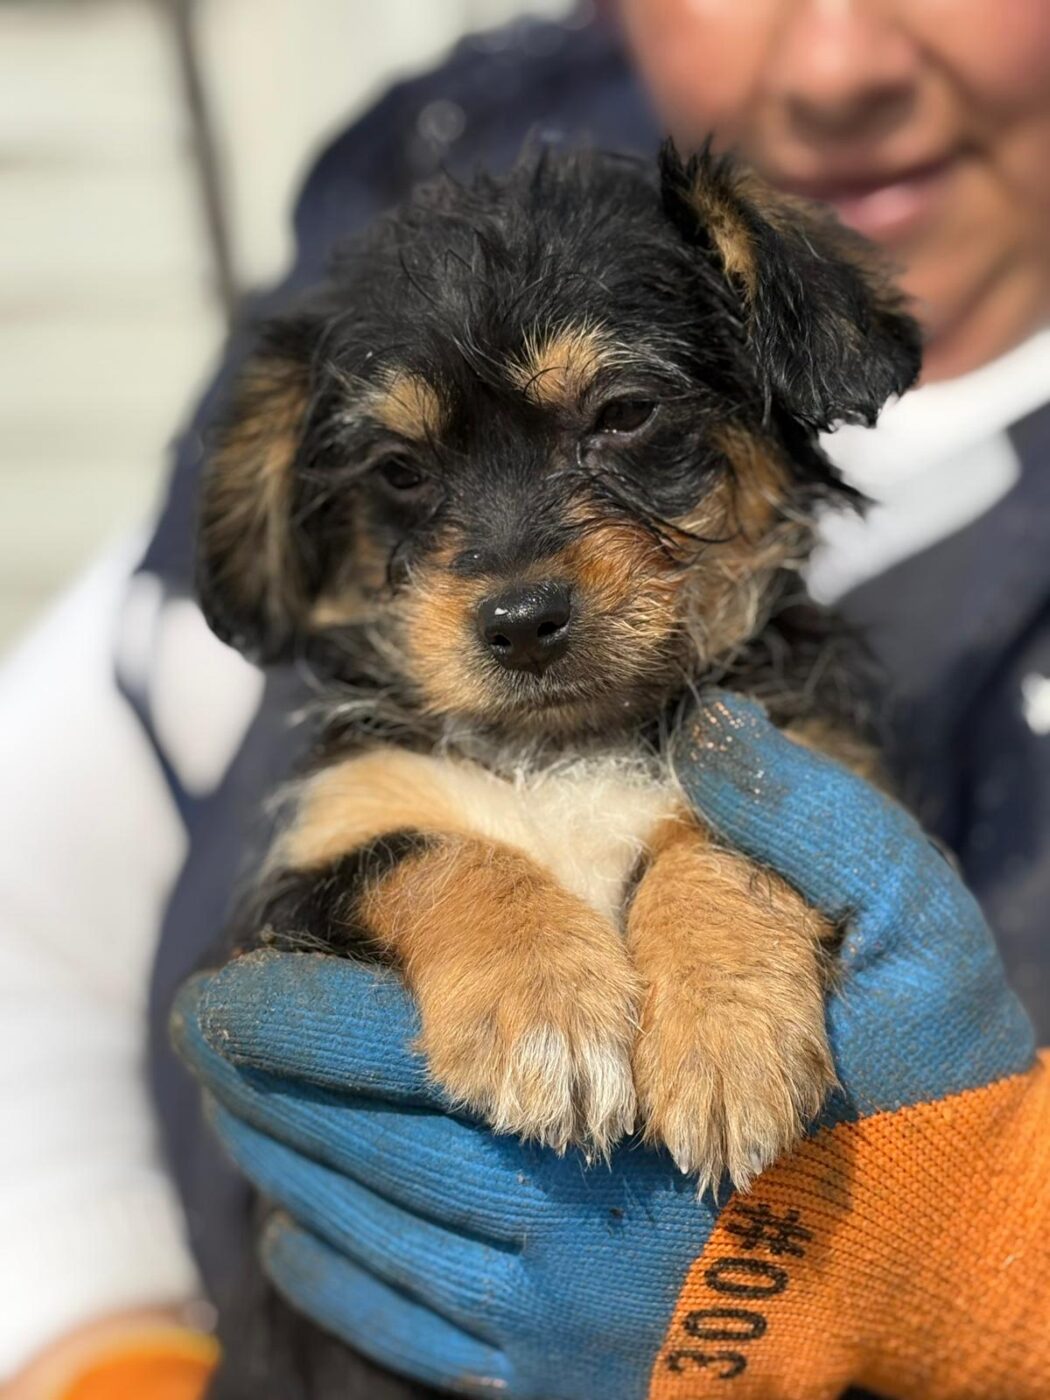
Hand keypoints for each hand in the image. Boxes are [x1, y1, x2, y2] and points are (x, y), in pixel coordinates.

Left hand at [174, 691, 1045, 1398]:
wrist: (979, 1276)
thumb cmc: (944, 1092)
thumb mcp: (916, 928)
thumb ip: (810, 824)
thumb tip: (710, 735)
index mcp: (619, 1116)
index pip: (416, 1053)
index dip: (308, 1014)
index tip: (232, 988)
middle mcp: (570, 1237)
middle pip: (367, 1151)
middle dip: (270, 1088)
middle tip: (207, 1034)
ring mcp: (570, 1326)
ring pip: (375, 1244)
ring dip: (289, 1170)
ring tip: (239, 1113)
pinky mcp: (581, 1380)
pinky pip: (420, 1336)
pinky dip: (343, 1276)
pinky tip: (306, 1231)